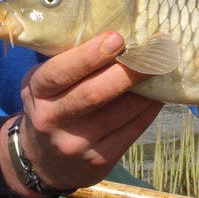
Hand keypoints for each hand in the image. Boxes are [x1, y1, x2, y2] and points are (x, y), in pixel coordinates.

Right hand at [3, 31, 161, 197]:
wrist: (43, 161)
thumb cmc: (51, 106)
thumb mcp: (46, 85)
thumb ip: (71, 64)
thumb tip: (119, 36)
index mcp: (37, 92)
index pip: (59, 72)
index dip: (89, 56)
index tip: (117, 38)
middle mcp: (51, 119)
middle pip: (93, 94)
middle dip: (126, 72)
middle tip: (153, 53)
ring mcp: (75, 144)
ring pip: (119, 113)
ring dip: (145, 90)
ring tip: (161, 69)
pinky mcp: (98, 161)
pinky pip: (131, 131)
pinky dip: (148, 110)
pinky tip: (157, 95)